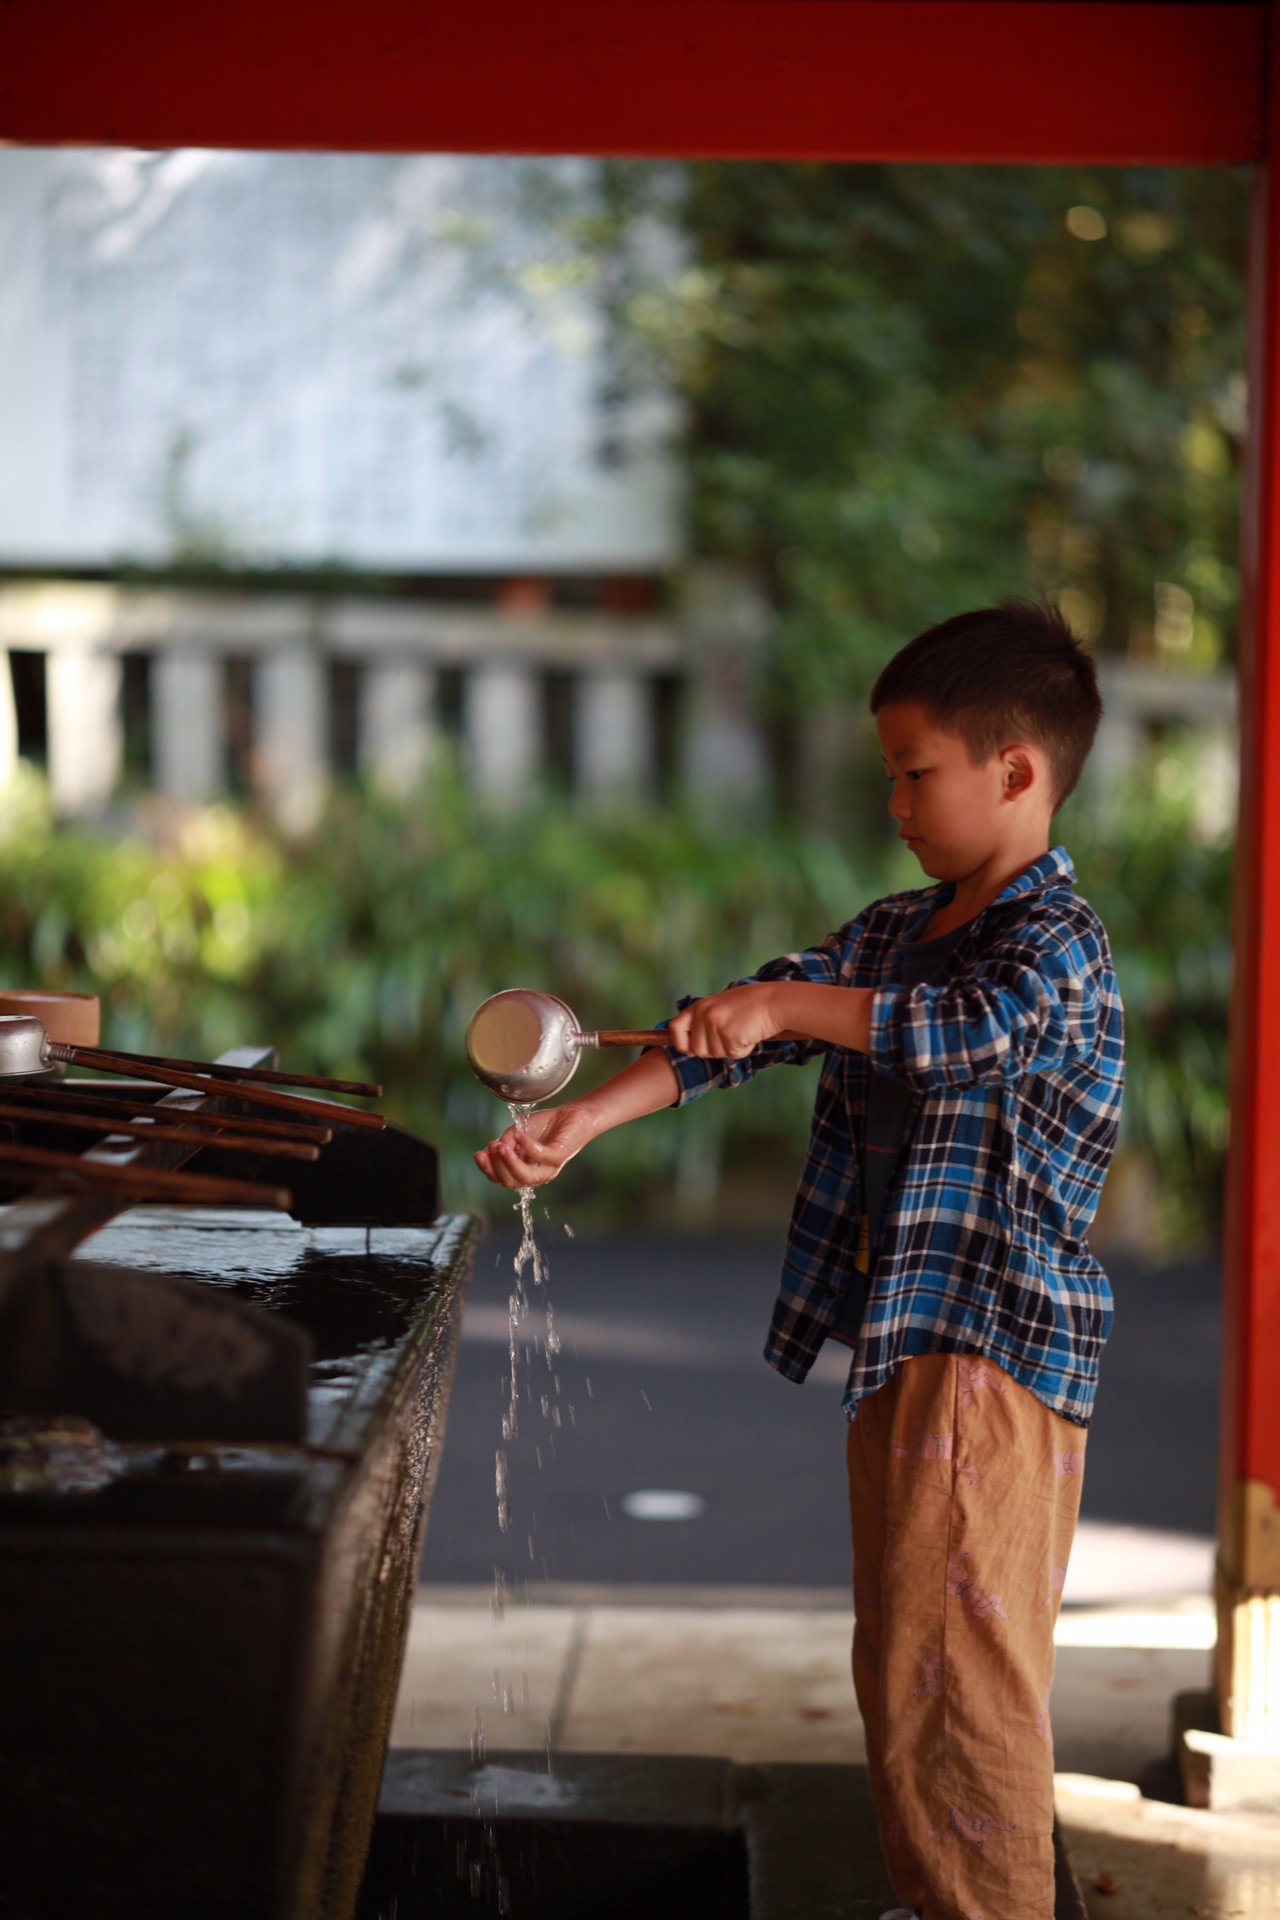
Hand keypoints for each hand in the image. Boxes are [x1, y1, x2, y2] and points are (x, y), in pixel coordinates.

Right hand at [474, 1101, 595, 1189]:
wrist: (569, 1115)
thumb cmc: (544, 1126)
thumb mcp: (516, 1134)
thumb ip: (504, 1143)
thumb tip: (491, 1150)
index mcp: (522, 1171)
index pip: (501, 1179)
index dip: (488, 1169)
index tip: (479, 1154)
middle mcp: (535, 1175)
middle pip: (510, 1182)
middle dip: (497, 1166)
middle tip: (492, 1147)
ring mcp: (548, 1168)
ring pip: (525, 1177)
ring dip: (510, 1162)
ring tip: (500, 1146)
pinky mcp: (559, 1157)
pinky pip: (541, 1157)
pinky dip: (528, 1146)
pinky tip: (519, 1135)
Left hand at [666, 983, 782, 1059]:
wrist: (775, 1001)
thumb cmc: (752, 1005)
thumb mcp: (721, 1006)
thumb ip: (705, 1021)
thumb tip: (692, 1047)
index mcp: (700, 1006)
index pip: (675, 1028)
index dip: (681, 1043)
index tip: (691, 1049)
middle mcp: (704, 1013)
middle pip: (697, 1049)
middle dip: (713, 1050)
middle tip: (731, 1036)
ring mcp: (716, 1024)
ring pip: (715, 1054)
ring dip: (730, 1049)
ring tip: (743, 1031)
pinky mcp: (729, 1035)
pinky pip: (732, 1054)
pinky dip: (743, 1050)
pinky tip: (751, 1034)